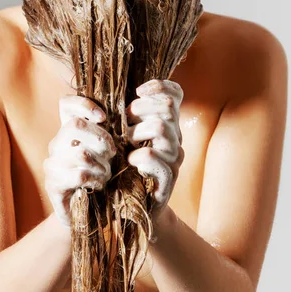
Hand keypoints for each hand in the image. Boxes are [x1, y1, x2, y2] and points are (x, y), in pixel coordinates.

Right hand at [43, 95, 116, 227]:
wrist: (91, 214)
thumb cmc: (105, 177)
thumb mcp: (110, 151)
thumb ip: (110, 132)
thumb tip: (121, 115)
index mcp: (70, 130)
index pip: (66, 104)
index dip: (83, 104)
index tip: (103, 117)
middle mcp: (57, 143)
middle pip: (74, 125)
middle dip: (101, 138)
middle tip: (113, 153)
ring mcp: (51, 163)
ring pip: (80, 153)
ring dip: (102, 165)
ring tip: (107, 174)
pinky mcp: (53, 184)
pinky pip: (79, 175)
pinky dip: (95, 180)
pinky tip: (99, 186)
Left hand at [125, 79, 184, 217]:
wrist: (131, 205)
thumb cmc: (123, 166)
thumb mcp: (124, 137)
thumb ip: (127, 116)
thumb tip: (115, 93)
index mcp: (167, 124)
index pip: (175, 95)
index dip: (160, 86)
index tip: (138, 91)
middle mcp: (175, 138)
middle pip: (168, 107)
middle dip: (141, 109)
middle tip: (125, 123)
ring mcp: (174, 158)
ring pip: (162, 128)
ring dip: (136, 132)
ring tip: (125, 143)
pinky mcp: (168, 178)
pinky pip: (154, 157)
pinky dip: (139, 157)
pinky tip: (130, 161)